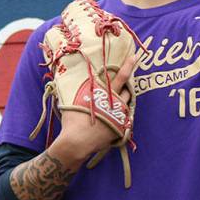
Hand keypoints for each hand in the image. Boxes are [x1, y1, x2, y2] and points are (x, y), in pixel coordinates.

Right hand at [51, 51, 138, 166]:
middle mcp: (116, 103)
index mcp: (105, 94)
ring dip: (125, 99)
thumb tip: (64, 76)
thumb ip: (78, 88)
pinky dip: (121, 114)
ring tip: (116, 100)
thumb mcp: (74, 100)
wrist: (77, 142)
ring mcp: (121, 115)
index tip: (135, 56)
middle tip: (126, 81)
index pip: (121, 77)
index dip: (128, 66)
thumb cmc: (72, 120)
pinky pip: (126, 117)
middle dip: (127, 85)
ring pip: (128, 102)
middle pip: (128, 89)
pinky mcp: (123, 126)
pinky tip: (113, 116)